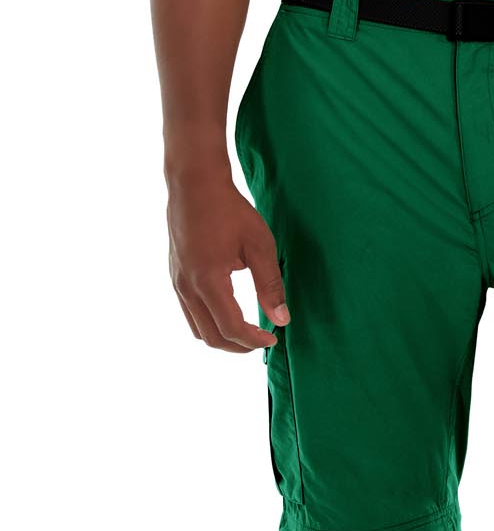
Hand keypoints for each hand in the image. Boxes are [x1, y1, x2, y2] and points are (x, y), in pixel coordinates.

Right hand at [166, 169, 287, 351]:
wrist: (194, 183)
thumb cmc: (230, 210)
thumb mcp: (259, 246)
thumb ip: (270, 285)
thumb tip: (281, 319)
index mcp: (208, 280)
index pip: (231, 328)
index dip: (254, 341)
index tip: (273, 338)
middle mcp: (187, 286)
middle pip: (212, 337)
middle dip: (239, 346)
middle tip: (262, 339)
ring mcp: (177, 282)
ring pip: (198, 330)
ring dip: (223, 337)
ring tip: (248, 331)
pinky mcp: (175, 276)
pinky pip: (190, 313)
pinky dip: (210, 323)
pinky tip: (229, 312)